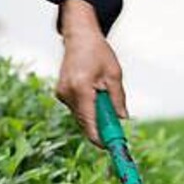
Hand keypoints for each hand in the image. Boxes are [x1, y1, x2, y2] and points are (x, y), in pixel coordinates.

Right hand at [55, 0, 127, 146]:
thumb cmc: (98, 52)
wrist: (79, 36)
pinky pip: (77, 109)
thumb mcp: (114, 74)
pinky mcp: (61, 93)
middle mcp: (67, 92)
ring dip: (94, 117)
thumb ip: (118, 98)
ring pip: (81, 117)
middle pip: (84, 122)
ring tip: (104, 100)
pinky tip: (95, 96)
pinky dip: (87, 110)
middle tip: (114, 132)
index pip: (89, 121)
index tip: (108, 147)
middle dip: (99, 128)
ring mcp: (62, 93)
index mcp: (81, 87)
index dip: (98, 137)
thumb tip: (122, 118)